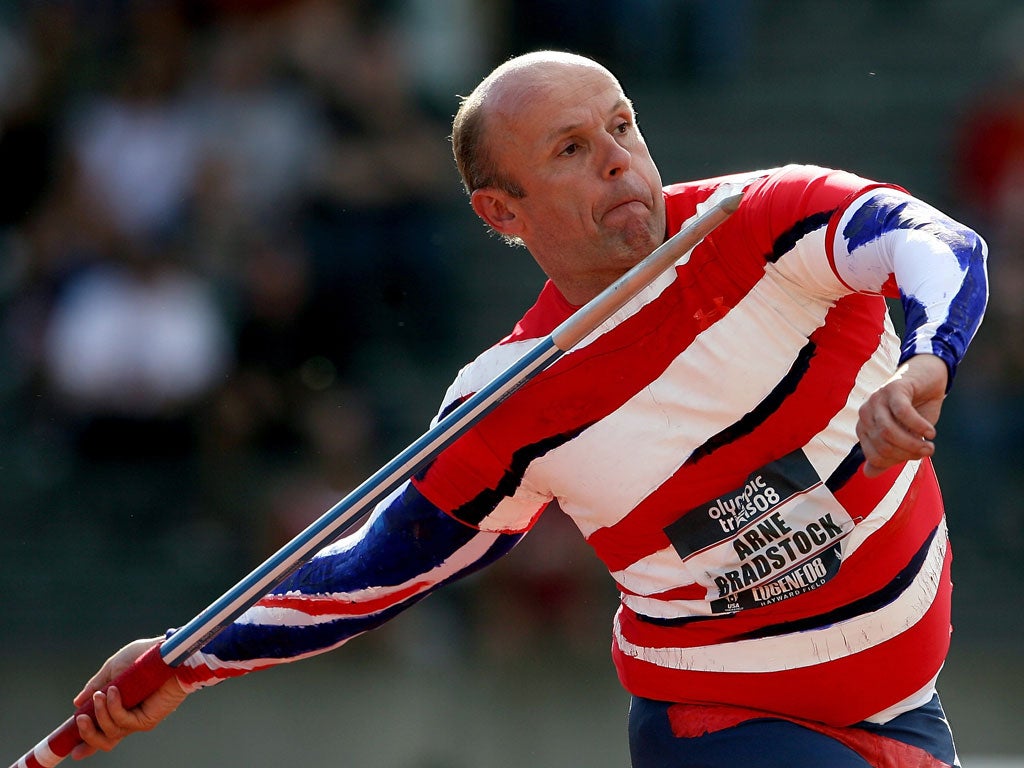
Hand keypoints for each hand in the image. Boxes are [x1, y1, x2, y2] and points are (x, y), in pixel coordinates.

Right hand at [71, 637, 187, 759]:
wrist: (166, 653)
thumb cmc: (144, 656)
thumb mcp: (113, 669)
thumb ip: (96, 686)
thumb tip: (77, 702)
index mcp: (119, 708)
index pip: (102, 731)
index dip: (86, 743)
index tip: (71, 750)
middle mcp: (129, 718)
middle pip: (105, 741)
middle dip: (87, 734)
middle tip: (80, 719)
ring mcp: (138, 720)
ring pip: (111, 734)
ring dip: (100, 715)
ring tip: (101, 695)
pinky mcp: (148, 719)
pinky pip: (124, 722)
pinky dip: (114, 708)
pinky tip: (114, 692)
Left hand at [855, 354, 948, 477]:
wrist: (929, 377)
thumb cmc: (916, 409)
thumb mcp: (903, 436)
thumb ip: (886, 455)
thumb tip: (868, 474)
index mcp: (864, 427)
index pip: (874, 456)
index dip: (897, 461)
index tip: (915, 457)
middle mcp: (865, 413)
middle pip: (882, 445)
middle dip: (907, 453)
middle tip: (927, 452)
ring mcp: (876, 399)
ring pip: (888, 431)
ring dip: (913, 443)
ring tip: (930, 445)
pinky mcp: (892, 389)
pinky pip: (902, 413)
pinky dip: (918, 426)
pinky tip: (930, 432)